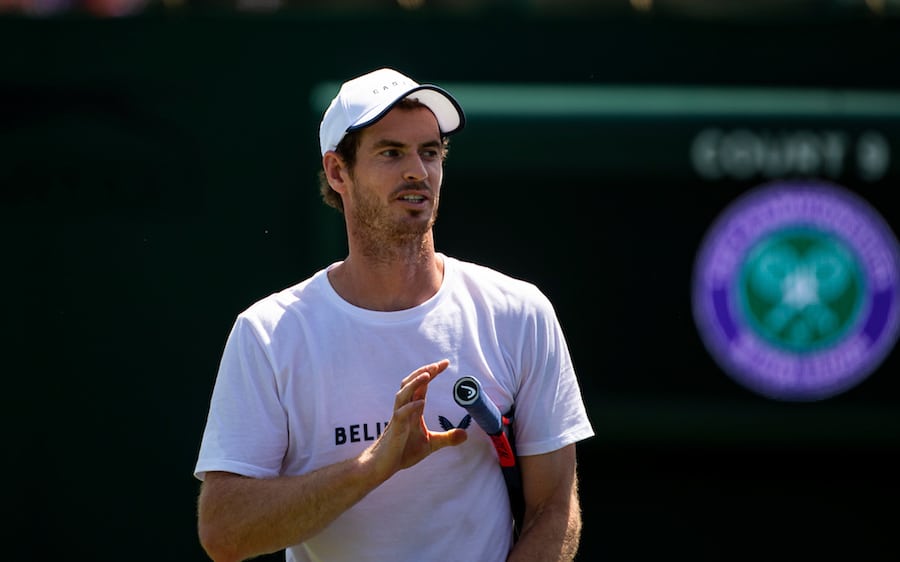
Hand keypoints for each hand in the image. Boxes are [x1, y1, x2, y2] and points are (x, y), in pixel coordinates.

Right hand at [367, 359, 466, 478]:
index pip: (421, 386)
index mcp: (412, 410)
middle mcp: (404, 409)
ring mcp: (398, 418)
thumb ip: (447, 438)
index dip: (431, 373)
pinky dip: (411, 407)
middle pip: (411, 384)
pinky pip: (401, 414)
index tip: (444, 363)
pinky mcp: (395, 430)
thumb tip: (465, 435)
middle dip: (424, 372)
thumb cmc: (403, 452)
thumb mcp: (430, 444)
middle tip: (439, 364)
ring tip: (428, 374)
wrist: (382, 466)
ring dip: (415, 383)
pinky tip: (421, 403)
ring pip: (403, 394)